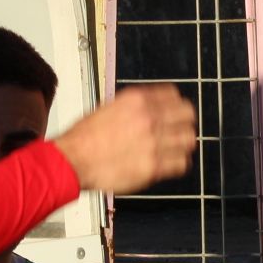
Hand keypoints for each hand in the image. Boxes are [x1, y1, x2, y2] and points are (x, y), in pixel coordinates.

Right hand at [53, 84, 195, 193]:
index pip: (174, 95)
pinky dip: (178, 164)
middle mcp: (149, 118)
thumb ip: (134, 107)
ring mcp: (153, 143)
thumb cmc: (84, 138)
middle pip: (188, 115)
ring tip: (173, 149)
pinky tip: (168, 164)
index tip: (174, 113)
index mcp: (137, 100)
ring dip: (182, 144)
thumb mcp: (108, 107)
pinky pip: (182, 164)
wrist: (72, 161)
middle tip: (178, 131)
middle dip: (184, 123)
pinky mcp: (154, 167)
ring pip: (189, 140)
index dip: (175, 105)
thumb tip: (151, 107)